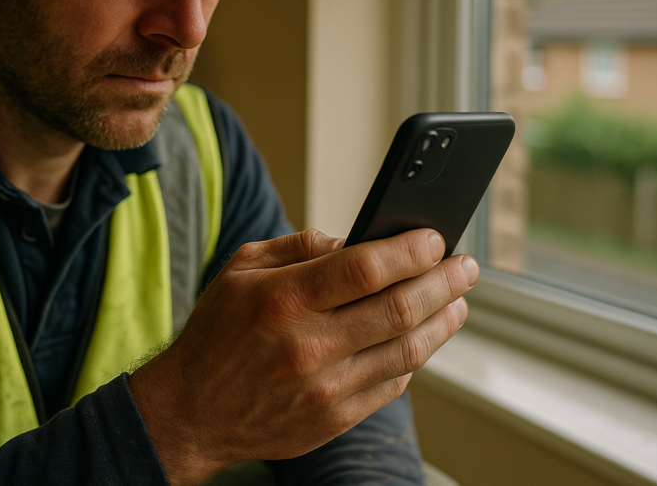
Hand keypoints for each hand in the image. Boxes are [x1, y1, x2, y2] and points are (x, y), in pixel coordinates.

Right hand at [128, 228, 478, 484]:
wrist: (190, 412)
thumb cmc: (217, 333)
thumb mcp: (242, 270)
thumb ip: (301, 247)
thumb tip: (358, 240)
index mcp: (283, 299)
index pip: (366, 267)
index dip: (411, 249)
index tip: (436, 237)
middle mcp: (308, 346)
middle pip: (400, 308)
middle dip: (444, 282)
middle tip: (465, 266)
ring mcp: (325, 389)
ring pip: (408, 351)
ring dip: (443, 321)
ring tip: (458, 301)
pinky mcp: (334, 420)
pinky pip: (392, 385)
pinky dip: (415, 358)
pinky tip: (423, 337)